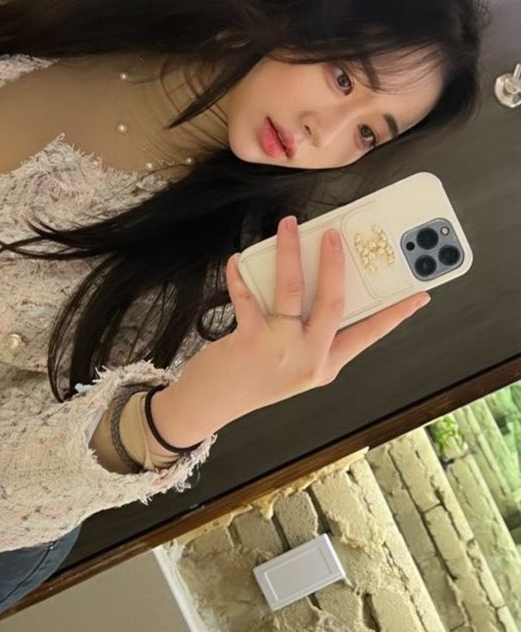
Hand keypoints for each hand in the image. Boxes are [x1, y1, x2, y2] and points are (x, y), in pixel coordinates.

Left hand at [220, 215, 429, 416]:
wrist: (212, 404)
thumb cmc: (254, 376)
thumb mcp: (295, 361)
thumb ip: (310, 329)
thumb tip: (315, 276)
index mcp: (327, 364)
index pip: (370, 334)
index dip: (397, 313)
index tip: (420, 294)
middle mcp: (310, 359)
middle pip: (334, 302)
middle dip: (338, 263)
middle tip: (336, 234)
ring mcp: (282, 350)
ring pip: (293, 290)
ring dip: (291, 252)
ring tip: (289, 226)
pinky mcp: (251, 340)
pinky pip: (248, 296)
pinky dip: (241, 274)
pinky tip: (237, 259)